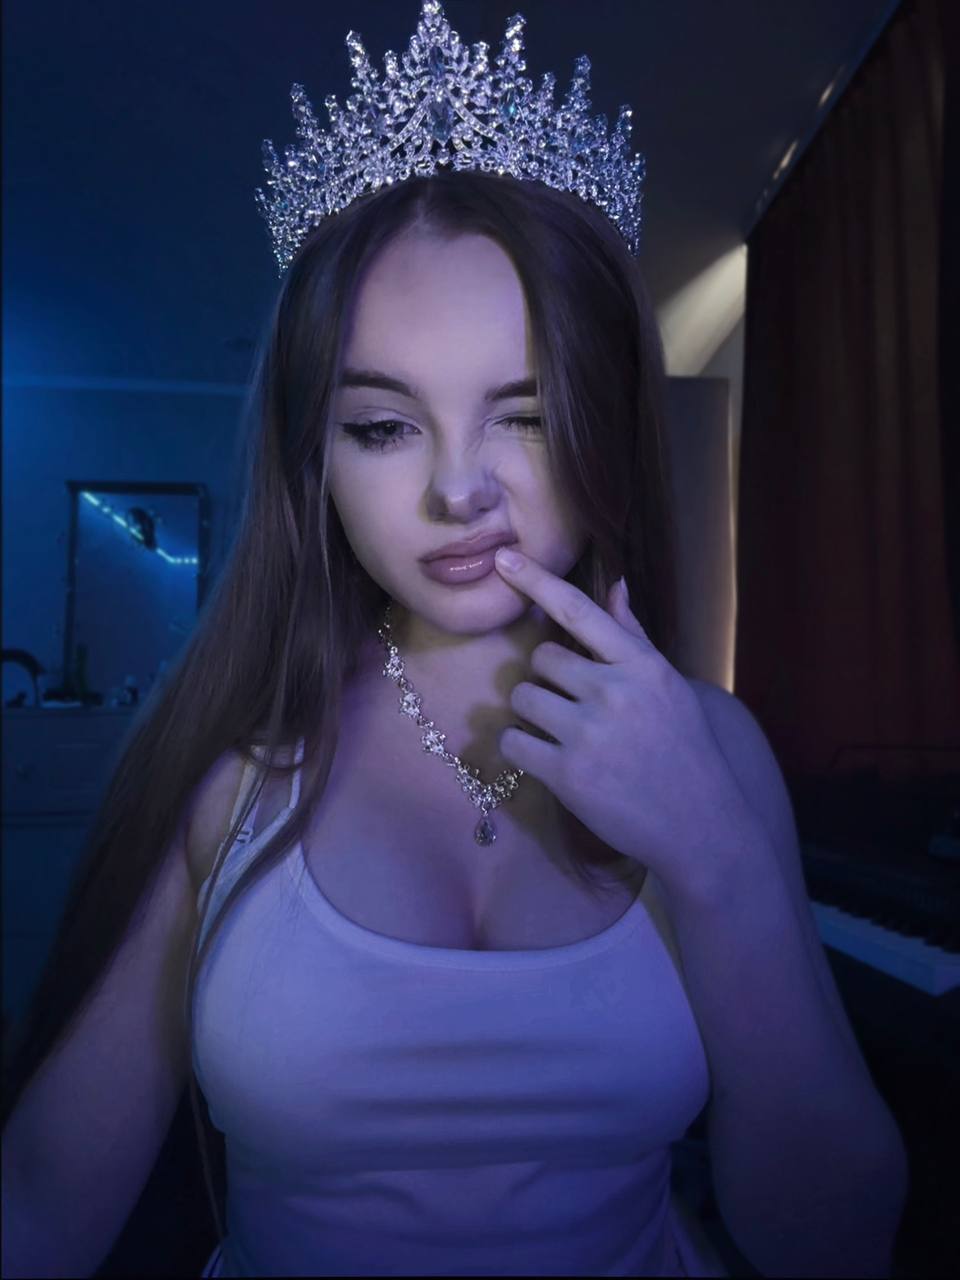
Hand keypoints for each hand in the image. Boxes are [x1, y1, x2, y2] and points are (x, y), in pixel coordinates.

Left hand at [493, 547, 766, 899]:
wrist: (702, 825)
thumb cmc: (685, 750)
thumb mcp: (669, 686)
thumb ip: (634, 638)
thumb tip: (617, 585)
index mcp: (641, 666)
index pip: (579, 611)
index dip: (537, 581)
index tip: (505, 558)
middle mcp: (614, 692)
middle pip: (541, 659)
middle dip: (547, 680)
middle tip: (573, 707)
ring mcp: (589, 734)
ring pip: (522, 698)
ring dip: (530, 713)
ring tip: (562, 734)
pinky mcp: (567, 775)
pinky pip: (514, 743)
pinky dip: (521, 748)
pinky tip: (547, 760)